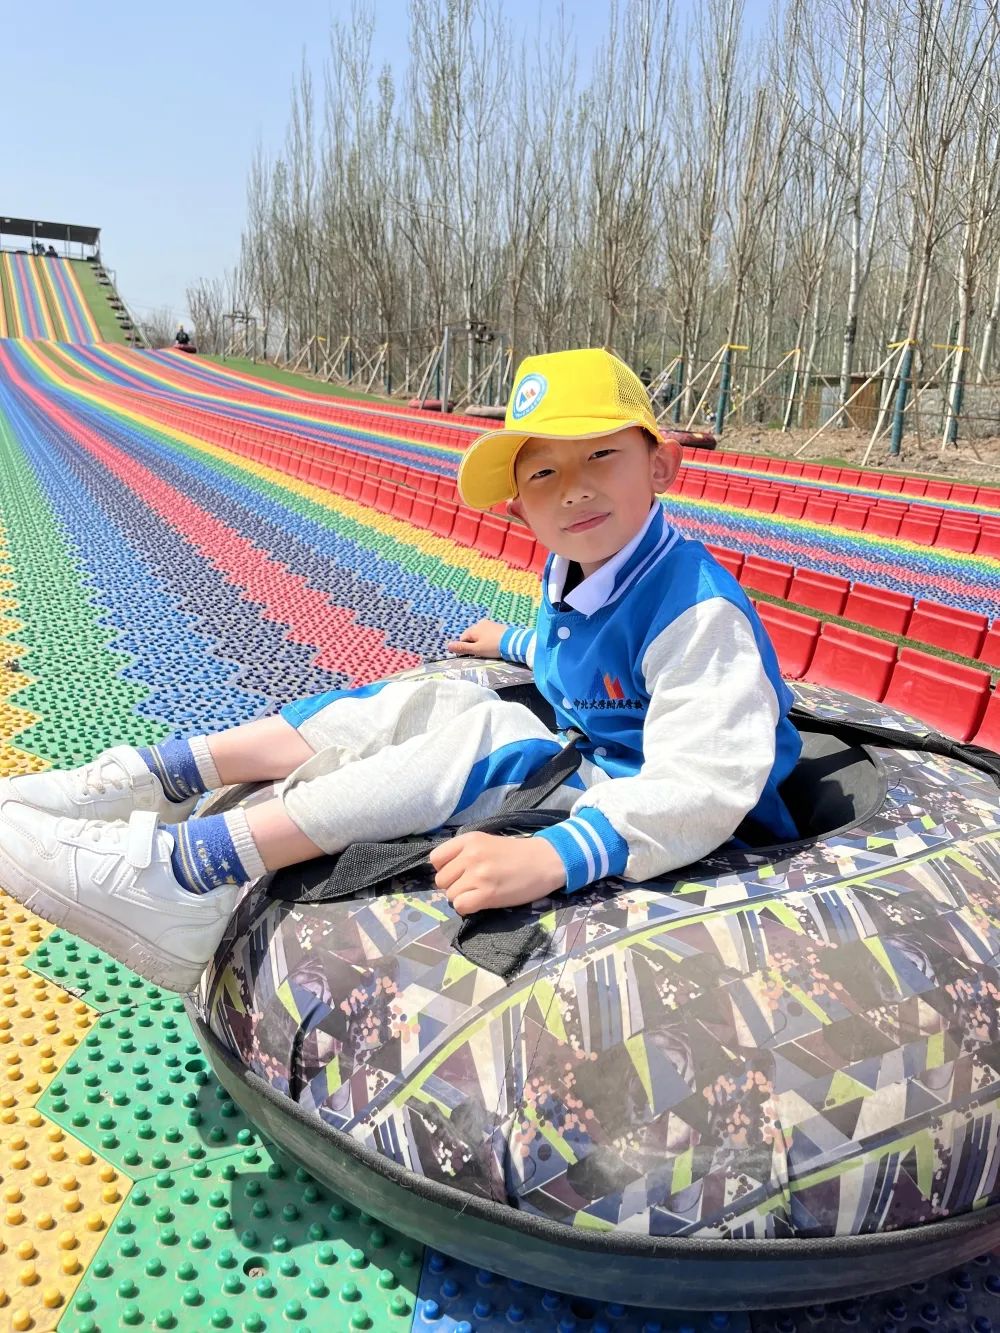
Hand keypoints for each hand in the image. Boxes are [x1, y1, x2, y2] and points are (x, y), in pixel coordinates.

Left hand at [430, 833, 565, 915]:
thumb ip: (464, 852)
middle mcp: (470, 855)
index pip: (436, 858)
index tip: (458, 872)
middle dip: (453, 885)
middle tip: (472, 885)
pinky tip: (481, 902)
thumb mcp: (486, 842)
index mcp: (469, 839)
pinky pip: (460, 906)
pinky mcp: (487, 894)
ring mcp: (478, 875)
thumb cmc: (516, 853)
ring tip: (480, 892)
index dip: (444, 869)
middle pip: (441, 880)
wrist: (545, 861)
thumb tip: (444, 871)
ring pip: (450, 895)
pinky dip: (468, 907)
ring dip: (462, 897)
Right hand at [446, 619, 507, 658]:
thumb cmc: (493, 647)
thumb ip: (462, 648)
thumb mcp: (477, 650)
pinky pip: (488, 632)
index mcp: (473, 628)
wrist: (513, 642)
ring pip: (480, 634)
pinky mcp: (498, 626)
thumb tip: (448, 645)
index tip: (473, 654)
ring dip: (482, 641)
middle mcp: (480, 623)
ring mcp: (490, 623)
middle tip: (483, 652)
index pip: (463, 638)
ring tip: (489, 648)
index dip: (466, 647)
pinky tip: (495, 644)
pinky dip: (489, 638)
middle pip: (472, 635)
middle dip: (474, 643)